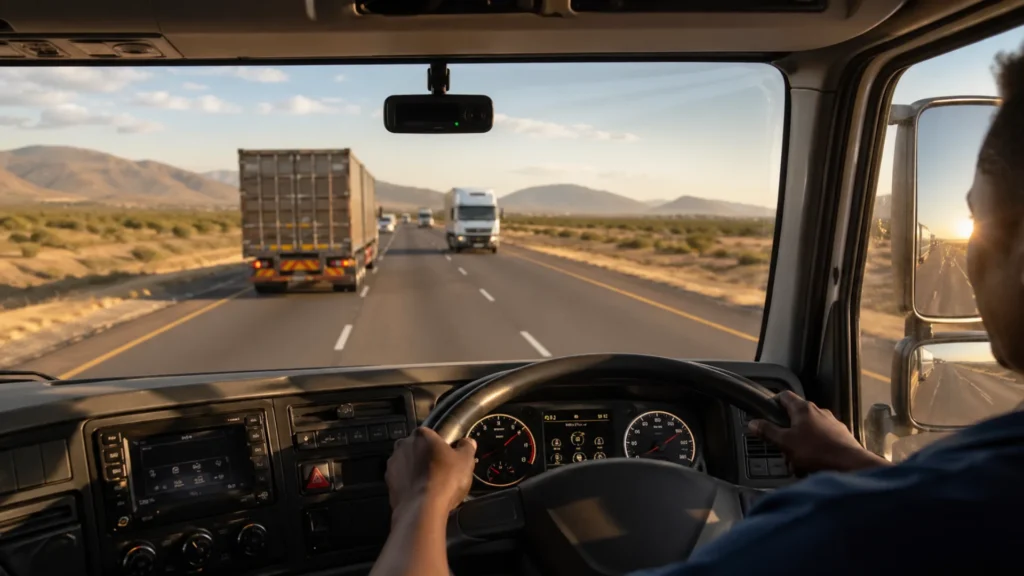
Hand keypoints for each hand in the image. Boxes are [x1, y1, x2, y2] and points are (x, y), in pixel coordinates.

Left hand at [385, 427, 476, 518]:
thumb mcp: (465, 461)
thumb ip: (466, 447)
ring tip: (429, 485)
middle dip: (425, 457)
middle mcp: (403, 445)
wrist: (423, 508)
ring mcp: (393, 463)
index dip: (439, 446)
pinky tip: (419, 494)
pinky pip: (401, 479)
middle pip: (417, 448)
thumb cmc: (445, 479)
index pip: (431, 435)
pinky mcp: (387, 482)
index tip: (447, 457)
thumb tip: (468, 442)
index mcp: (422, 434)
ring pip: (407, 464)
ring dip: (415, 470)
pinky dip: (408, 484)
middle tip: (439, 471)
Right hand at [748, 391, 888, 473]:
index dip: (773, 401)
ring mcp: (832, 423)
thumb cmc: (816, 452)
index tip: (767, 410)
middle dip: (788, 428)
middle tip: (781, 443)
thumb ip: (768, 432)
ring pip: (811, 427)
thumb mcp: (785, 443)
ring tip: (798, 458)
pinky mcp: (842, 435)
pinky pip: (823, 438)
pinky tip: (814, 461)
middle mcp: (819, 411)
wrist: (850, 465)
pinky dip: (816, 446)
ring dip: (802, 439)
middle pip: (797, 413)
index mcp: (803, 409)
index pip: (784, 395)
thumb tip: (753, 423)